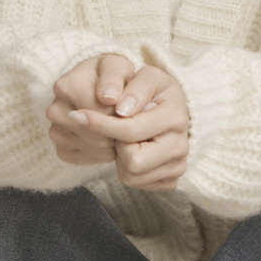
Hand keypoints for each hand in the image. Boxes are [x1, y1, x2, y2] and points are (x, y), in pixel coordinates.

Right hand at [46, 54, 134, 164]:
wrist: (97, 85)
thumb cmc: (110, 75)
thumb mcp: (117, 66)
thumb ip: (116, 78)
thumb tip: (109, 98)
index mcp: (66, 86)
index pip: (101, 113)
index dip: (121, 114)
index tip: (129, 107)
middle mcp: (55, 110)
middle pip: (96, 135)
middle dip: (117, 130)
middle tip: (127, 120)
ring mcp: (55, 131)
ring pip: (92, 149)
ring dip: (111, 143)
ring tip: (118, 127)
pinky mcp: (60, 148)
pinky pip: (84, 159)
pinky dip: (100, 153)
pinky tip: (107, 138)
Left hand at [71, 65, 189, 190]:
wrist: (173, 108)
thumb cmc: (155, 90)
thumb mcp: (148, 77)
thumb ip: (136, 88)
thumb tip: (122, 110)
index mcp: (175, 117)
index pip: (130, 131)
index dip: (102, 124)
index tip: (79, 115)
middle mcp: (181, 146)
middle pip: (133, 162)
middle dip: (116, 145)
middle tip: (115, 128)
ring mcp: (177, 166)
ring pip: (131, 176)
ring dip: (120, 157)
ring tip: (126, 138)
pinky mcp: (171, 181)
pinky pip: (136, 184)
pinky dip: (128, 168)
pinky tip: (133, 149)